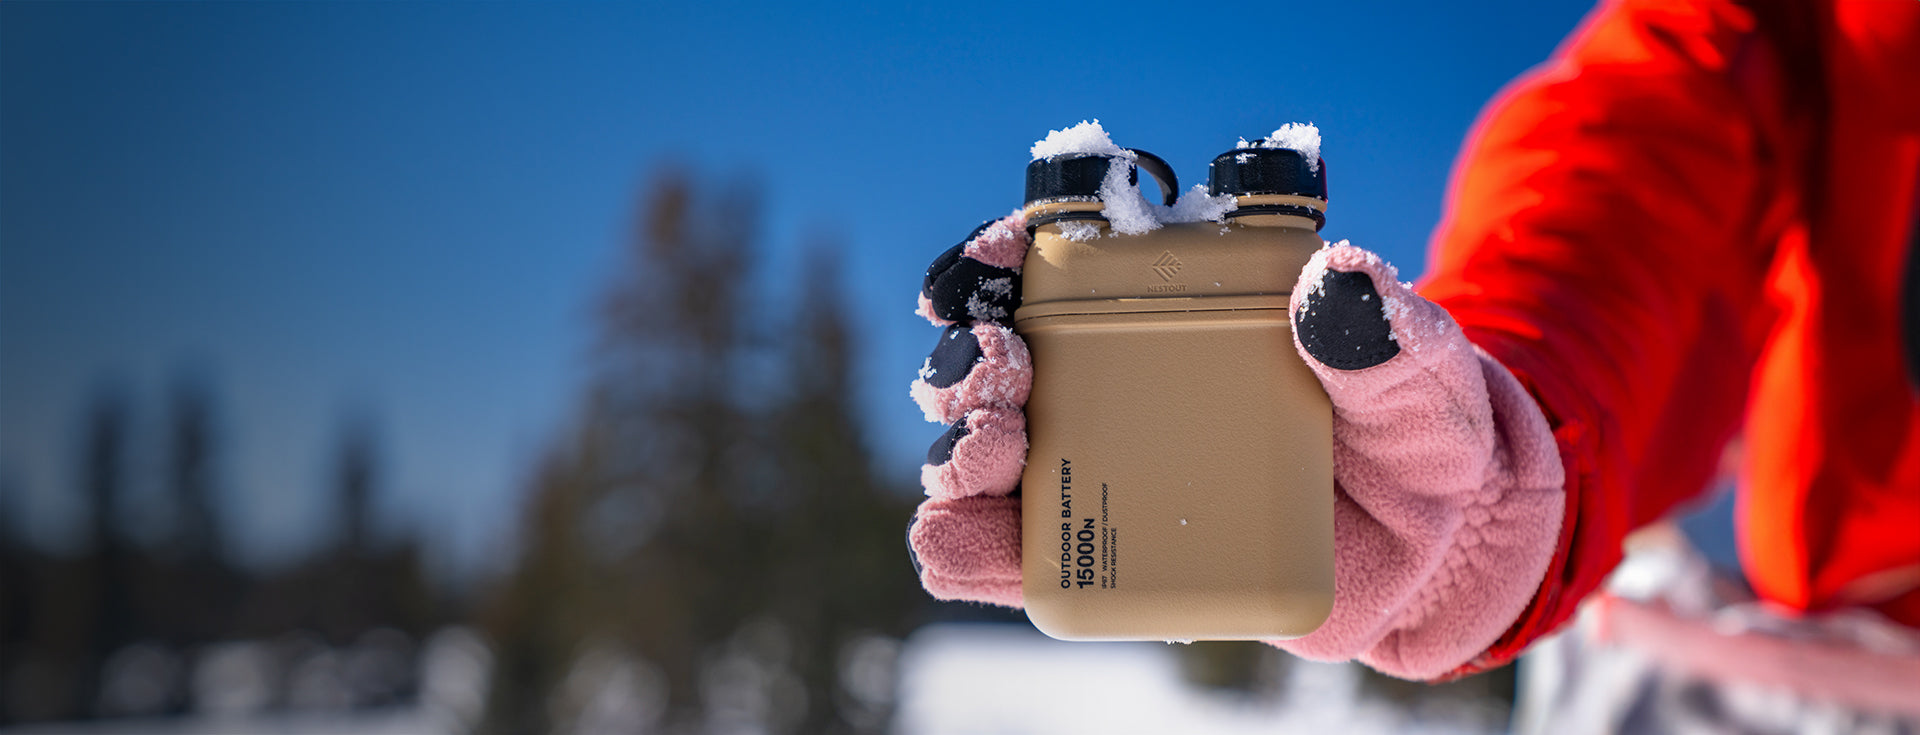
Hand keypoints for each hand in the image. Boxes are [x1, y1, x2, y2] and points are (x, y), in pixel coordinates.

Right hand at [905, 219, 1565, 679]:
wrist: (1430, 548)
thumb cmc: (1417, 437)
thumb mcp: (1421, 379)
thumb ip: (1387, 338)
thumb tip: (1339, 284)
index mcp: (1172, 304)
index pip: (1062, 259)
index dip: (1004, 251)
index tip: (996, 262)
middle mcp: (1112, 377)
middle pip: (995, 352)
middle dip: (969, 357)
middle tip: (996, 373)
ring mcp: (1098, 464)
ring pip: (982, 447)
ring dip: (956, 443)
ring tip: (987, 450)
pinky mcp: (1097, 550)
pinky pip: (1006, 550)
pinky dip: (962, 546)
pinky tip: (951, 540)